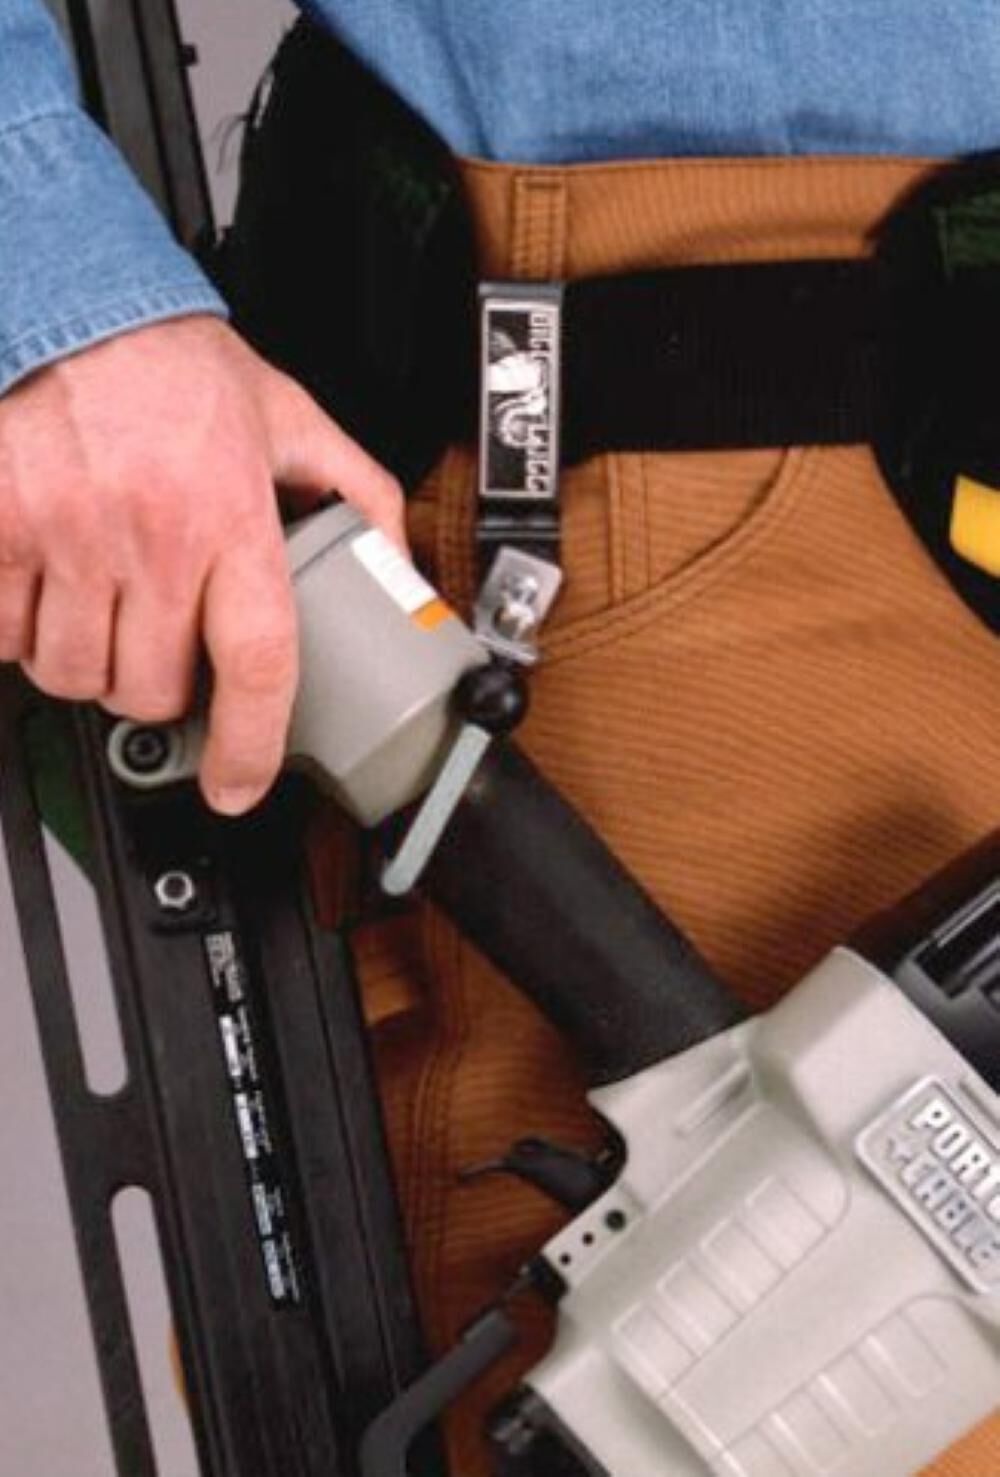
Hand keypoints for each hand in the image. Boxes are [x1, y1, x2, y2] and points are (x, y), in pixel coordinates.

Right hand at [0, 314, 404, 812]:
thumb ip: (357, 496)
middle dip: (160, 690)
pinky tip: (48, 592)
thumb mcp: (292, 421)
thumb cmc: (179, 366)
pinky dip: (22, 634)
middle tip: (163, 649)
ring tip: (107, 612)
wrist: (75, 303)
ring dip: (91, 666)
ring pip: (73, 675)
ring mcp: (66, 534)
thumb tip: (396, 571)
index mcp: (232, 514)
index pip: (255, 663)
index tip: (238, 784)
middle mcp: (150, 533)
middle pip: (151, 688)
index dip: (249, 745)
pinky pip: (3, 637)